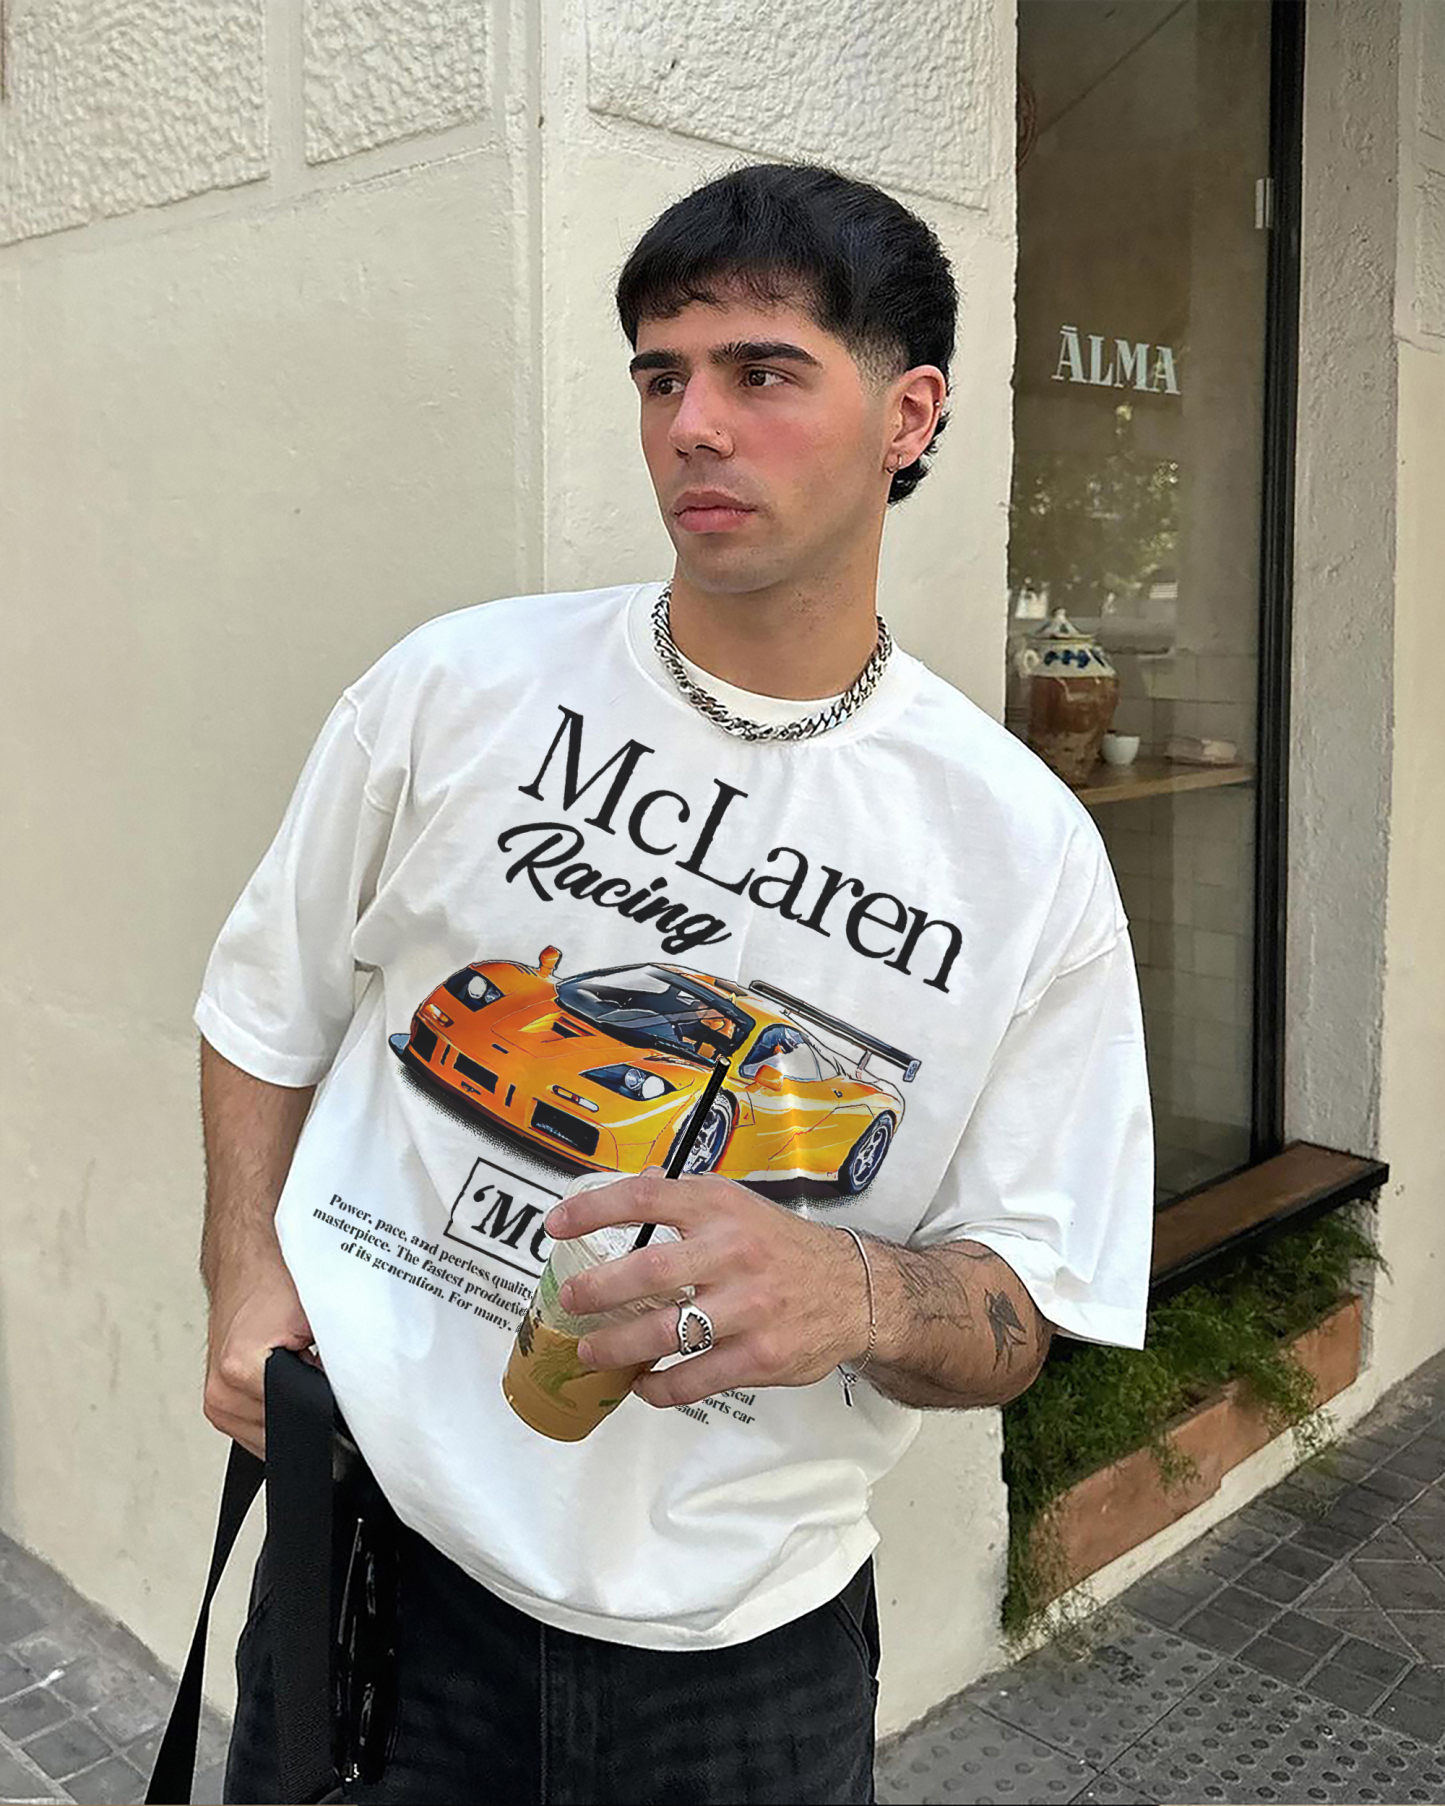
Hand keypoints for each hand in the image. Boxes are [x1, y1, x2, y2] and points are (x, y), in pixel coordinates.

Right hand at [204, 1251, 318, 1458]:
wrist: (246, 1261)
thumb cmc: (275, 1280)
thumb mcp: (318, 1318)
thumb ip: (336, 1364)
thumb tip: (356, 1399)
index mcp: (241, 1372)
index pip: (298, 1423)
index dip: (325, 1409)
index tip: (332, 1384)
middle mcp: (221, 1392)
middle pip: (284, 1436)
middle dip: (308, 1410)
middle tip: (310, 1363)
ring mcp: (216, 1402)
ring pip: (271, 1438)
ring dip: (291, 1411)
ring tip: (292, 1363)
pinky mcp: (219, 1403)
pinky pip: (257, 1427)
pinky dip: (276, 1408)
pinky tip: (281, 1374)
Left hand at [542, 1169, 866, 1408]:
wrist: (855, 1289)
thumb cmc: (782, 1247)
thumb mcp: (738, 1205)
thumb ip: (685, 1198)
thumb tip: (634, 1185)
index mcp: (719, 1208)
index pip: (644, 1197)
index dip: (592, 1210)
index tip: (556, 1226)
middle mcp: (732, 1251)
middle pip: (648, 1271)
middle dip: (597, 1290)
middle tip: (569, 1301)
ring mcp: (748, 1307)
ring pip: (666, 1332)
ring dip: (617, 1346)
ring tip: (591, 1352)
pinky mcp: (760, 1355)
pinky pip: (694, 1380)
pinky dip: (659, 1387)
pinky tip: (642, 1383)